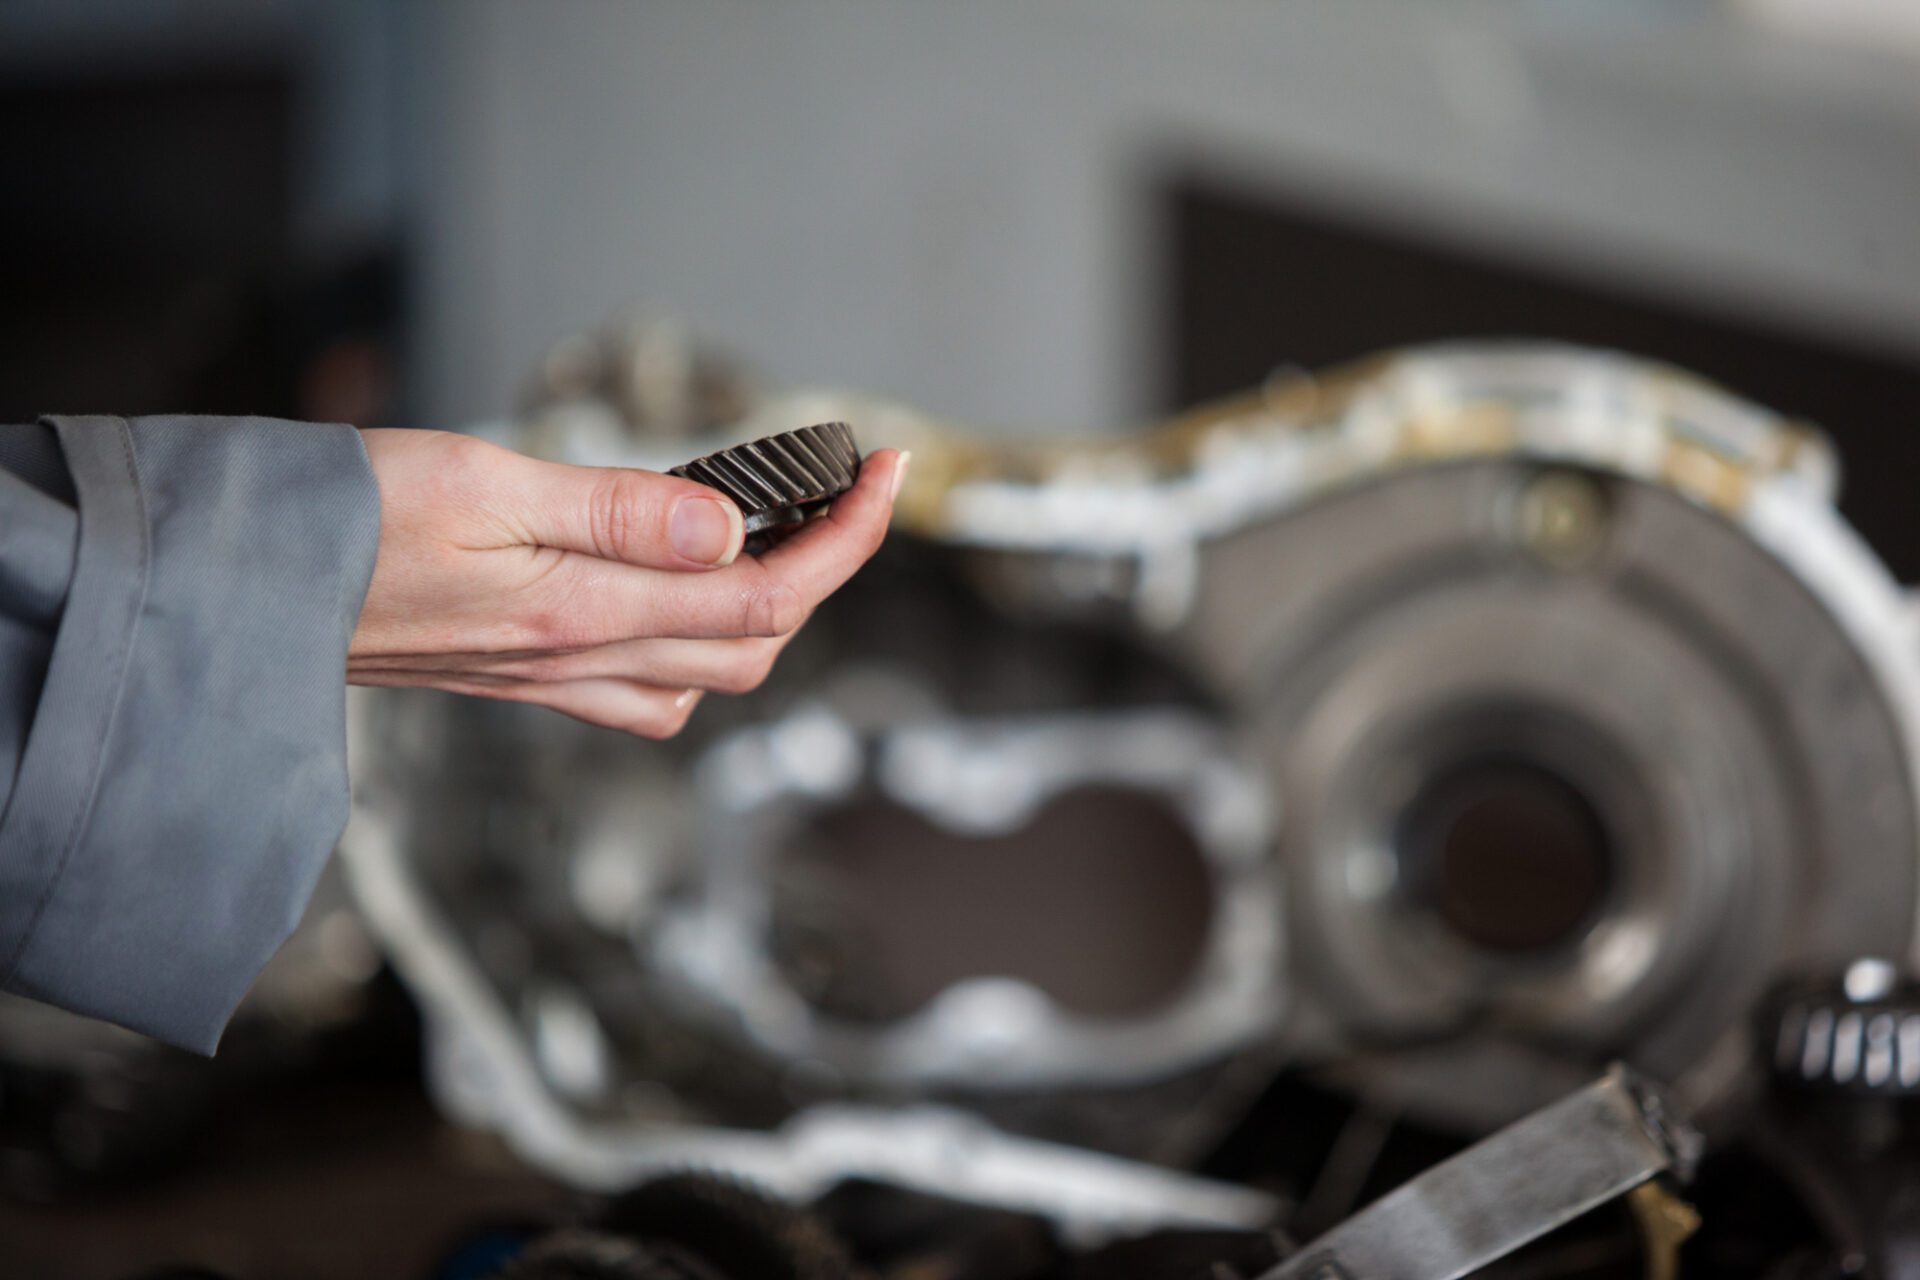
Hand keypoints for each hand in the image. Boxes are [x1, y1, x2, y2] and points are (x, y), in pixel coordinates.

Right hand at [348, 429, 906, 735]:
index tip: (881, 473)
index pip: (763, 593)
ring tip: (786, 529)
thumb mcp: (487, 486)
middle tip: (842, 489)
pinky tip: (688, 593)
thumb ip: (618, 513)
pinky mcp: (528, 677)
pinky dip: (699, 647)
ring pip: (710, 674)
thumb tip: (731, 534)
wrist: (248, 587)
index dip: (846, 537)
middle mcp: (580, 661)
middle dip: (824, 566)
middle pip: (755, 642)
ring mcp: (556, 679)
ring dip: (770, 609)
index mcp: (581, 612)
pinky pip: (648, 692)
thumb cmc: (346, 523)